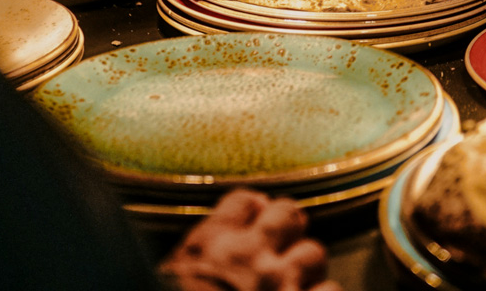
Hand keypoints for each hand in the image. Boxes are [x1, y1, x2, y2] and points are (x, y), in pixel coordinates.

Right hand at [159, 188, 342, 290]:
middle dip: (289, 229)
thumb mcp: (172, 278)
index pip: (244, 202)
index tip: (258, 221)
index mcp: (208, 248)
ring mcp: (278, 283)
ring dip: (307, 269)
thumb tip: (238, 225)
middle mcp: (247, 256)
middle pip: (286, 214)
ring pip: (313, 252)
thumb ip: (201, 253)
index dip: (255, 211)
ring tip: (294, 285)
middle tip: (284, 248)